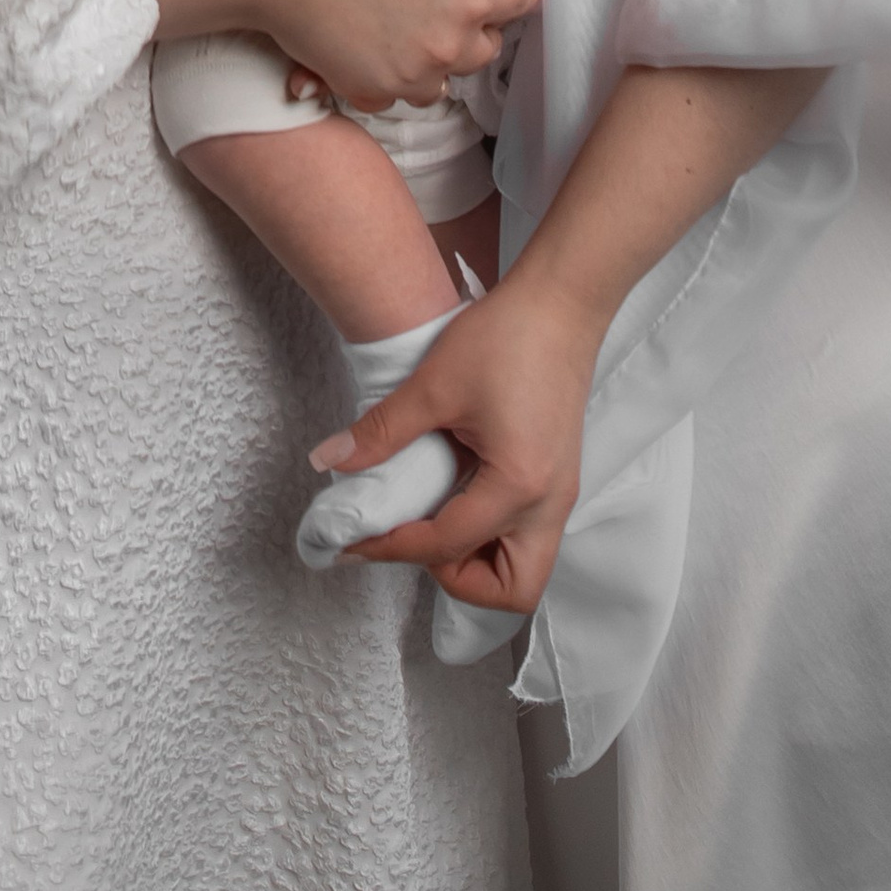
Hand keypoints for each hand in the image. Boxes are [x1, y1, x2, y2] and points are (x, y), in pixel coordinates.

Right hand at [262, 0, 534, 100]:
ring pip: (445, 78)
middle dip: (478, 22)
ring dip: (439, 56)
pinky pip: (396, 96)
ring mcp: (407, 75)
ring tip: (414, 24)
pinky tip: (377, 46)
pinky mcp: (366, 90)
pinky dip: (394, 77)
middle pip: (488, 45)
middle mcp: (447, 46)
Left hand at [321, 56, 827, 604]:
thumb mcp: (434, 385)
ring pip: (526, 567)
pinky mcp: (558, 475)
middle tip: (413, 542)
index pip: (446, 543)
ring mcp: (560, 491)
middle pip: (513, 589)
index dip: (391, 546)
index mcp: (518, 484)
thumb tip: (329, 462)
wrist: (561, 301)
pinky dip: (491, 536)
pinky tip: (454, 497)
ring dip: (479, 562)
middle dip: (458, 580)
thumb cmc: (506, 336)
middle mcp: (548, 501)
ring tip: (432, 524)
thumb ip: (382, 431)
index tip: (352, 538)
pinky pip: (528, 533)